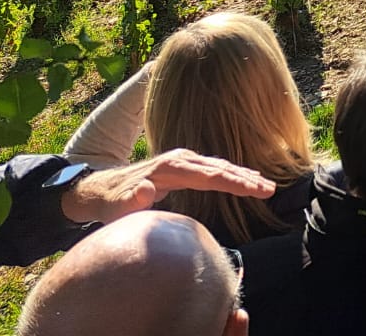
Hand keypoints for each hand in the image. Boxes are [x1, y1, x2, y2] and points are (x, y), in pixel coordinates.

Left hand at [61, 149, 274, 224]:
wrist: (96, 189)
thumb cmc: (108, 202)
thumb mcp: (113, 206)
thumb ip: (129, 200)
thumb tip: (147, 190)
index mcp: (169, 168)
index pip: (210, 174)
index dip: (236, 182)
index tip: (258, 189)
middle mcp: (179, 159)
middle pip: (220, 167)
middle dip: (247, 178)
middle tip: (270, 189)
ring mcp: (181, 161)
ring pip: (219, 166)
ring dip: (242, 175)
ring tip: (265, 185)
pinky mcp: (182, 167)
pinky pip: (212, 169)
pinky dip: (231, 174)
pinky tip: (243, 179)